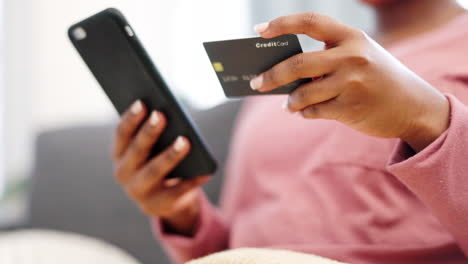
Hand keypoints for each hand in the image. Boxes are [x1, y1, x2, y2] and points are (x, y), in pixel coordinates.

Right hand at [112, 100, 209, 235]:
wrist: (162, 201)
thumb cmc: (157, 162)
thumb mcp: (151, 149)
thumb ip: (152, 133)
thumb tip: (167, 113)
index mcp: (119, 155)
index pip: (122, 134)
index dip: (130, 118)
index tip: (142, 102)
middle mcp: (124, 173)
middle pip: (137, 150)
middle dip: (148, 132)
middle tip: (161, 115)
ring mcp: (139, 192)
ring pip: (154, 171)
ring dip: (169, 155)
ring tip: (185, 141)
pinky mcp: (158, 205)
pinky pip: (176, 191)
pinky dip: (192, 181)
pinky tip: (205, 171)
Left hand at [251, 12, 449, 151]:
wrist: (415, 106)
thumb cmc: (377, 78)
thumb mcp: (359, 57)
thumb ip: (326, 60)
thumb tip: (283, 73)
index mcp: (352, 36)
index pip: (310, 21)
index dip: (282, 23)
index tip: (258, 29)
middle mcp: (352, 56)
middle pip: (298, 63)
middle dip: (271, 75)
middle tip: (255, 83)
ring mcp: (352, 83)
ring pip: (303, 93)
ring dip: (289, 101)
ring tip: (286, 104)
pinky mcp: (351, 108)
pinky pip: (314, 111)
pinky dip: (305, 113)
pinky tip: (306, 112)